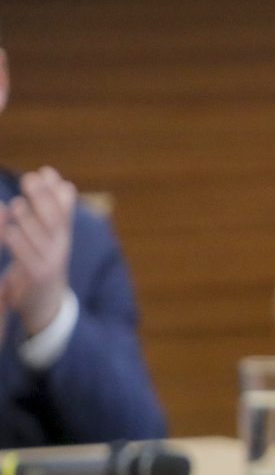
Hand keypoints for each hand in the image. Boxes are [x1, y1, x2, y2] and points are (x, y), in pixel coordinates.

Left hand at [0, 166, 75, 334]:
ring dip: (30, 219)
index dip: (56, 191)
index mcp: (62, 236)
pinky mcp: (38, 279)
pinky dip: (20, 243)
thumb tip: (61, 181)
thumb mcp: (53, 238)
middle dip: (44, 198)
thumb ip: (57, 211)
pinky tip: (10, 231)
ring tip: (16, 204)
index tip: (45, 171)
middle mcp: (60, 248)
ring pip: (43, 239)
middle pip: (56, 220)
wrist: (46, 304)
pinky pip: (29, 259)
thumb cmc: (43, 264)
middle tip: (29, 178)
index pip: (64, 209)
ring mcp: (51, 264)